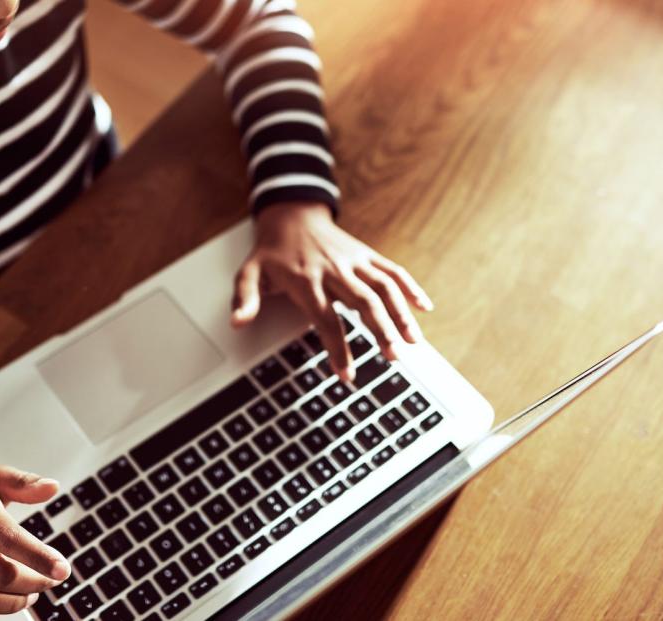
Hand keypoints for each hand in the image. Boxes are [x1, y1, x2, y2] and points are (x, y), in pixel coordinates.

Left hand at [231, 201, 433, 381]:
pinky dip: (410, 287)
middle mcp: (335, 270)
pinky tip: (424, 307)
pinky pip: (392, 270)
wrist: (291, 213)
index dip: (337, 348)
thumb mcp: (249, 272)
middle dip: (381, 331)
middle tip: (393, 358)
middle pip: (363, 303)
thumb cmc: (271, 251)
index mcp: (306, 280)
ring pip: (384, 288)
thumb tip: (237, 322)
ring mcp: (354, 261)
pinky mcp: (367, 254)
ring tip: (413, 342)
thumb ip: (245, 297)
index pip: (326, 320)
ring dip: (401, 314)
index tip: (347, 374)